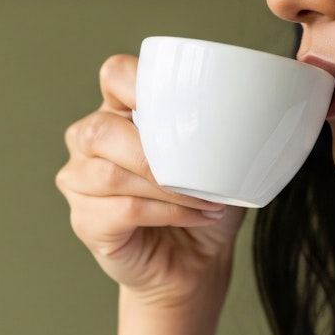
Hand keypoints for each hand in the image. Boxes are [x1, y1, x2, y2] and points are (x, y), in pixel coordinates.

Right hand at [57, 54, 247, 308]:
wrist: (196, 260)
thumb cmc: (203, 198)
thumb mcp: (217, 154)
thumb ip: (219, 123)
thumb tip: (254, 103)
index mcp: (119, 110)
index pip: (115, 75)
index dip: (140, 82)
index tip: (184, 106)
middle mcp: (89, 140)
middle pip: (102, 129)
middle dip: (155, 152)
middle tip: (201, 171)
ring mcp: (80, 182)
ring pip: (112, 174)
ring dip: (170, 188)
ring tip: (207, 199)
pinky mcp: (85, 221)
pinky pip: (122, 210)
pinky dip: (168, 213)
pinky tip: (197, 216)